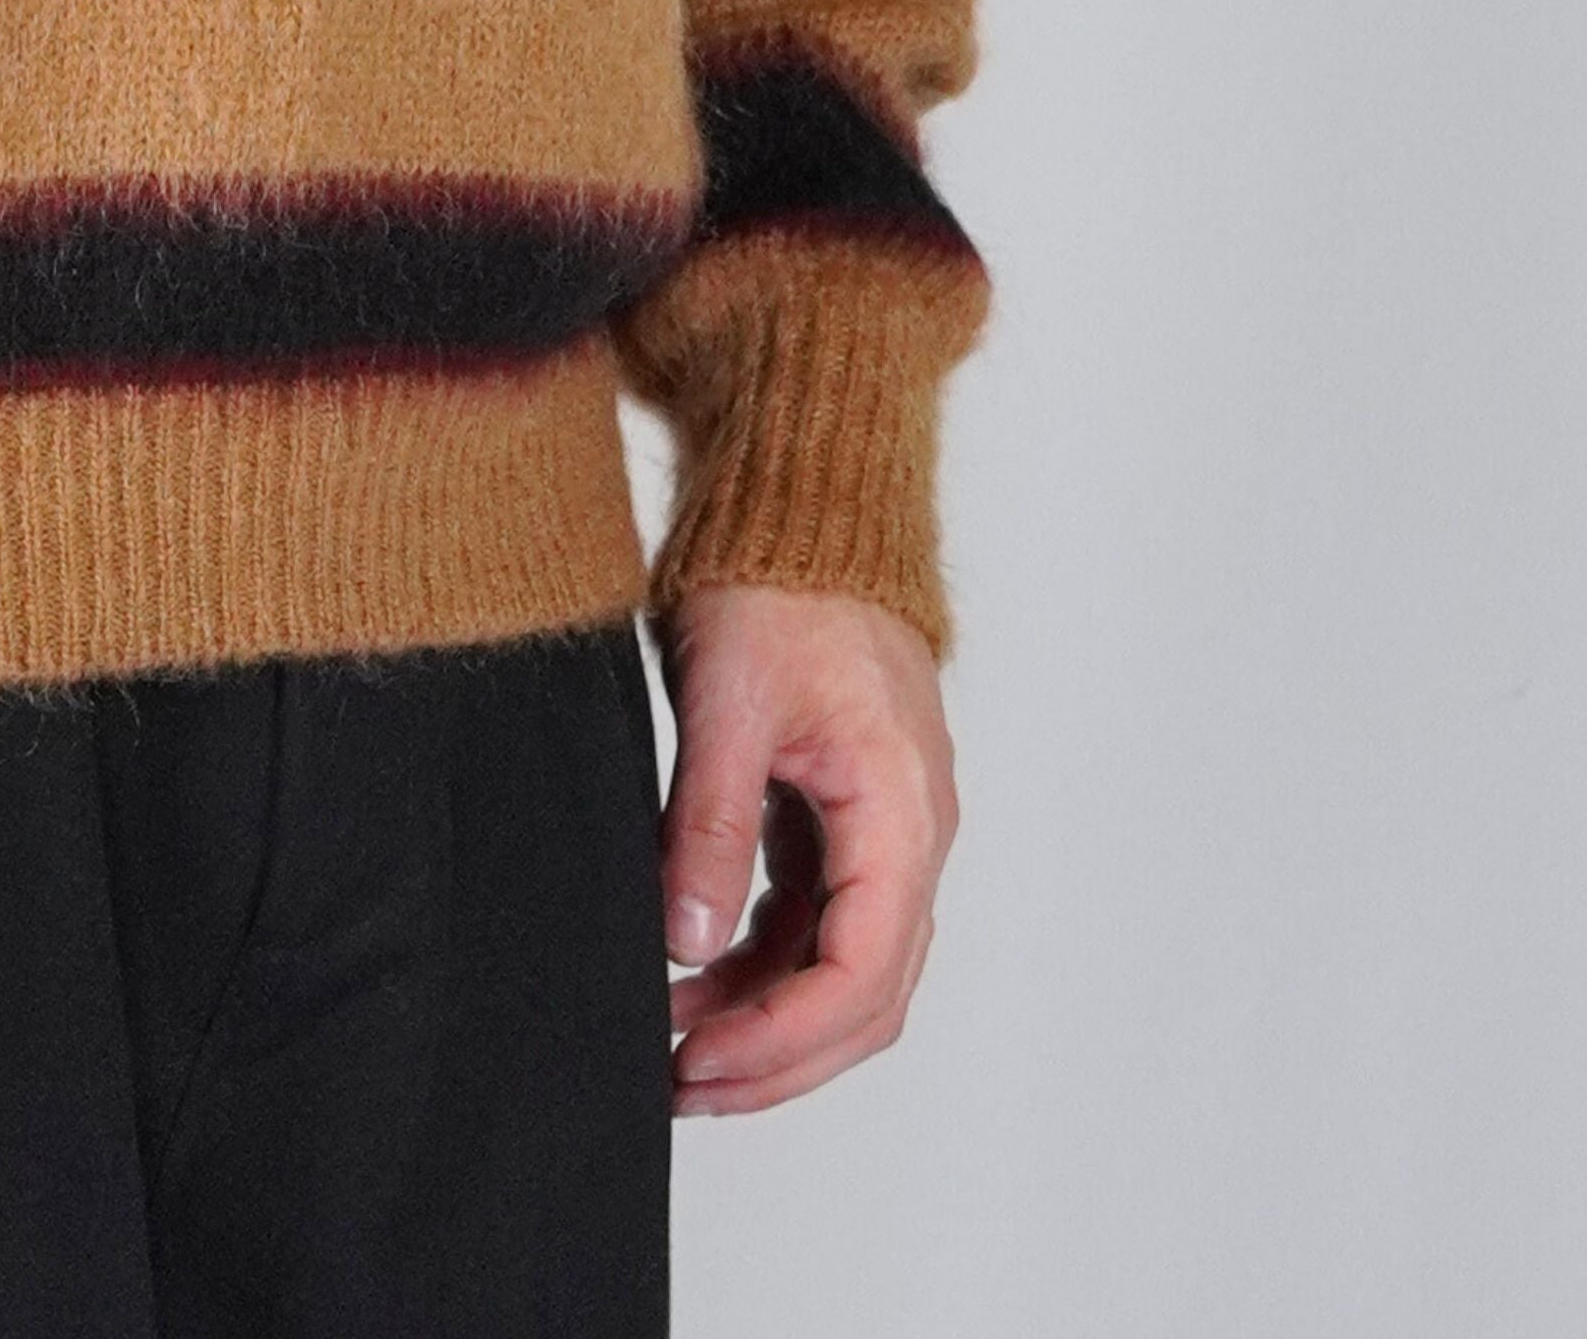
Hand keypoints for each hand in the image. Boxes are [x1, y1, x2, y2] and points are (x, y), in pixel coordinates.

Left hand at [654, 582, 954, 1116]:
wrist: (803, 499)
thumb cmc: (779, 578)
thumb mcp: (731, 700)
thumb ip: (713, 825)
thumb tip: (690, 944)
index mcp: (902, 811)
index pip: (862, 971)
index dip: (782, 1038)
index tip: (698, 1063)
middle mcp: (911, 833)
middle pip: (865, 994)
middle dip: (778, 1055)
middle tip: (681, 1087)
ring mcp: (881, 829)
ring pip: (843, 967)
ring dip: (769, 1018)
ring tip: (675, 1046)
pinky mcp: (844, 816)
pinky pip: (817, 921)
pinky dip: (763, 963)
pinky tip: (695, 974)